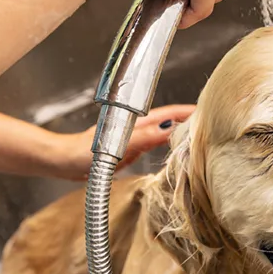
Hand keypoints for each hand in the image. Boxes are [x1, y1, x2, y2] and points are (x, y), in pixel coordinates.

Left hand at [50, 104, 194, 181]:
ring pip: (164, 131)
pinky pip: (154, 143)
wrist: (63, 162)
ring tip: (197, 135)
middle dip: (189, 119)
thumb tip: (169, 129)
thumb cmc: (82, 152)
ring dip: (180, 131)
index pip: (170, 113)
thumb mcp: (116, 145)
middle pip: (170, 119)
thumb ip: (143, 137)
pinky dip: (167, 143)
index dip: (189, 112)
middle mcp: (137, 126)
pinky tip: (172, 149)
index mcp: (136, 121)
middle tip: (209, 125)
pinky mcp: (128, 149)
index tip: (207, 112)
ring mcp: (133, 137)